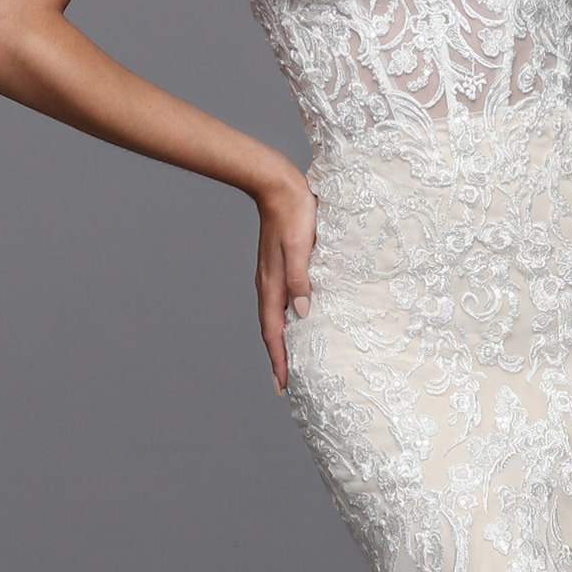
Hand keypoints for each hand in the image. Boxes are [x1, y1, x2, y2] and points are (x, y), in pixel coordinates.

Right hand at [255, 167, 316, 392]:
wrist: (278, 185)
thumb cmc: (294, 213)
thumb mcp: (300, 246)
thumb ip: (300, 280)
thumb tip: (303, 313)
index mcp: (272, 284)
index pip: (274, 332)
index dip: (280, 360)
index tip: (284, 385)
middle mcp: (269, 285)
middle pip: (272, 331)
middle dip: (278, 359)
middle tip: (285, 385)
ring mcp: (272, 277)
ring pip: (275, 319)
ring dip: (281, 343)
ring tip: (288, 361)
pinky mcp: (278, 268)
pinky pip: (279, 305)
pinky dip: (285, 322)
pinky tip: (295, 323)